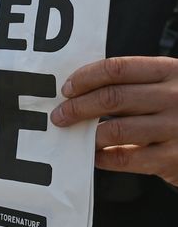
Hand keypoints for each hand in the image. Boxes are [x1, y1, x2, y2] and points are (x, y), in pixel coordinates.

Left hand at [51, 56, 177, 186]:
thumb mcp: (168, 86)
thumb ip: (135, 84)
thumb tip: (78, 90)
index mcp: (170, 72)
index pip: (117, 68)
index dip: (86, 77)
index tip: (67, 89)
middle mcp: (175, 97)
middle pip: (112, 98)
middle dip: (78, 107)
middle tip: (60, 115)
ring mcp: (177, 128)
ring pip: (115, 129)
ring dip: (87, 134)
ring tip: (74, 135)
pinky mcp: (174, 158)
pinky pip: (125, 158)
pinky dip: (103, 157)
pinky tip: (95, 155)